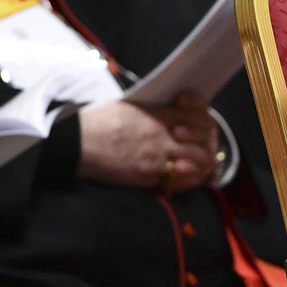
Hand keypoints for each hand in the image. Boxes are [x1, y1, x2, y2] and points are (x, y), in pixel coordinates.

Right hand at [77, 98, 214, 190]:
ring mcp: (159, 159)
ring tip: (198, 162)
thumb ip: (159, 111)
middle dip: (207, 144)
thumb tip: (176, 114)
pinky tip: (185, 175)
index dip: (204, 120)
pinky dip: (188, 179)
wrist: (78, 143)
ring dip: (202, 163)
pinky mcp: (150, 176)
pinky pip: (180, 180)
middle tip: (203, 145)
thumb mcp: (133, 105)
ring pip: (198, 163)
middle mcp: (165, 137)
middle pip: (204, 142)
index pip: (200, 117)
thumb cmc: (101, 120)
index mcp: (160, 115)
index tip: (200, 122)